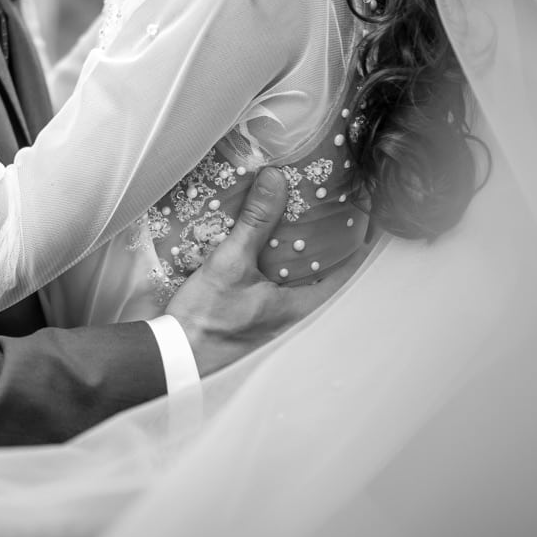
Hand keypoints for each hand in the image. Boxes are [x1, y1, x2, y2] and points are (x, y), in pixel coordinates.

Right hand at [165, 167, 368, 375]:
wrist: (173, 358)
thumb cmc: (206, 321)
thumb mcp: (230, 264)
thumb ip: (254, 222)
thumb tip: (275, 178)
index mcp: (302, 308)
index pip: (347, 270)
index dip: (358, 241)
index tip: (363, 215)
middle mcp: (294, 317)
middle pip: (323, 273)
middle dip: (325, 242)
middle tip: (326, 208)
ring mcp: (273, 320)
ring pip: (297, 280)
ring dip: (296, 252)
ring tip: (294, 219)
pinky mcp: (252, 318)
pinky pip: (273, 286)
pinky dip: (272, 264)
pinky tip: (258, 246)